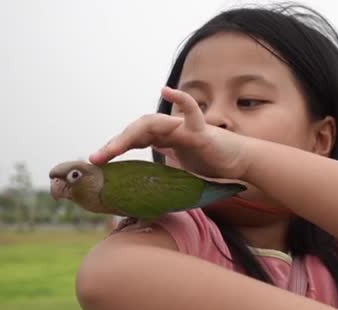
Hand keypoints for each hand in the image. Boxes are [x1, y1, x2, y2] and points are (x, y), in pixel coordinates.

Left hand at [89, 87, 250, 178]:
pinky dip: (181, 99)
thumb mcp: (182, 171)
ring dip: (130, 135)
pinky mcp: (202, 131)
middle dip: (116, 143)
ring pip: (153, 123)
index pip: (135, 138)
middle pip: (138, 130)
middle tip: (98, 158)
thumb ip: (165, 173)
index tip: (97, 162)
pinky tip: (166, 90)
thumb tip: (144, 191)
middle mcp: (171, 129)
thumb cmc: (212, 163)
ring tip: (114, 148)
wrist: (240, 162)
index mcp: (165, 139)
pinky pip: (192, 111)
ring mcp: (185, 128)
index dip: (115, 147)